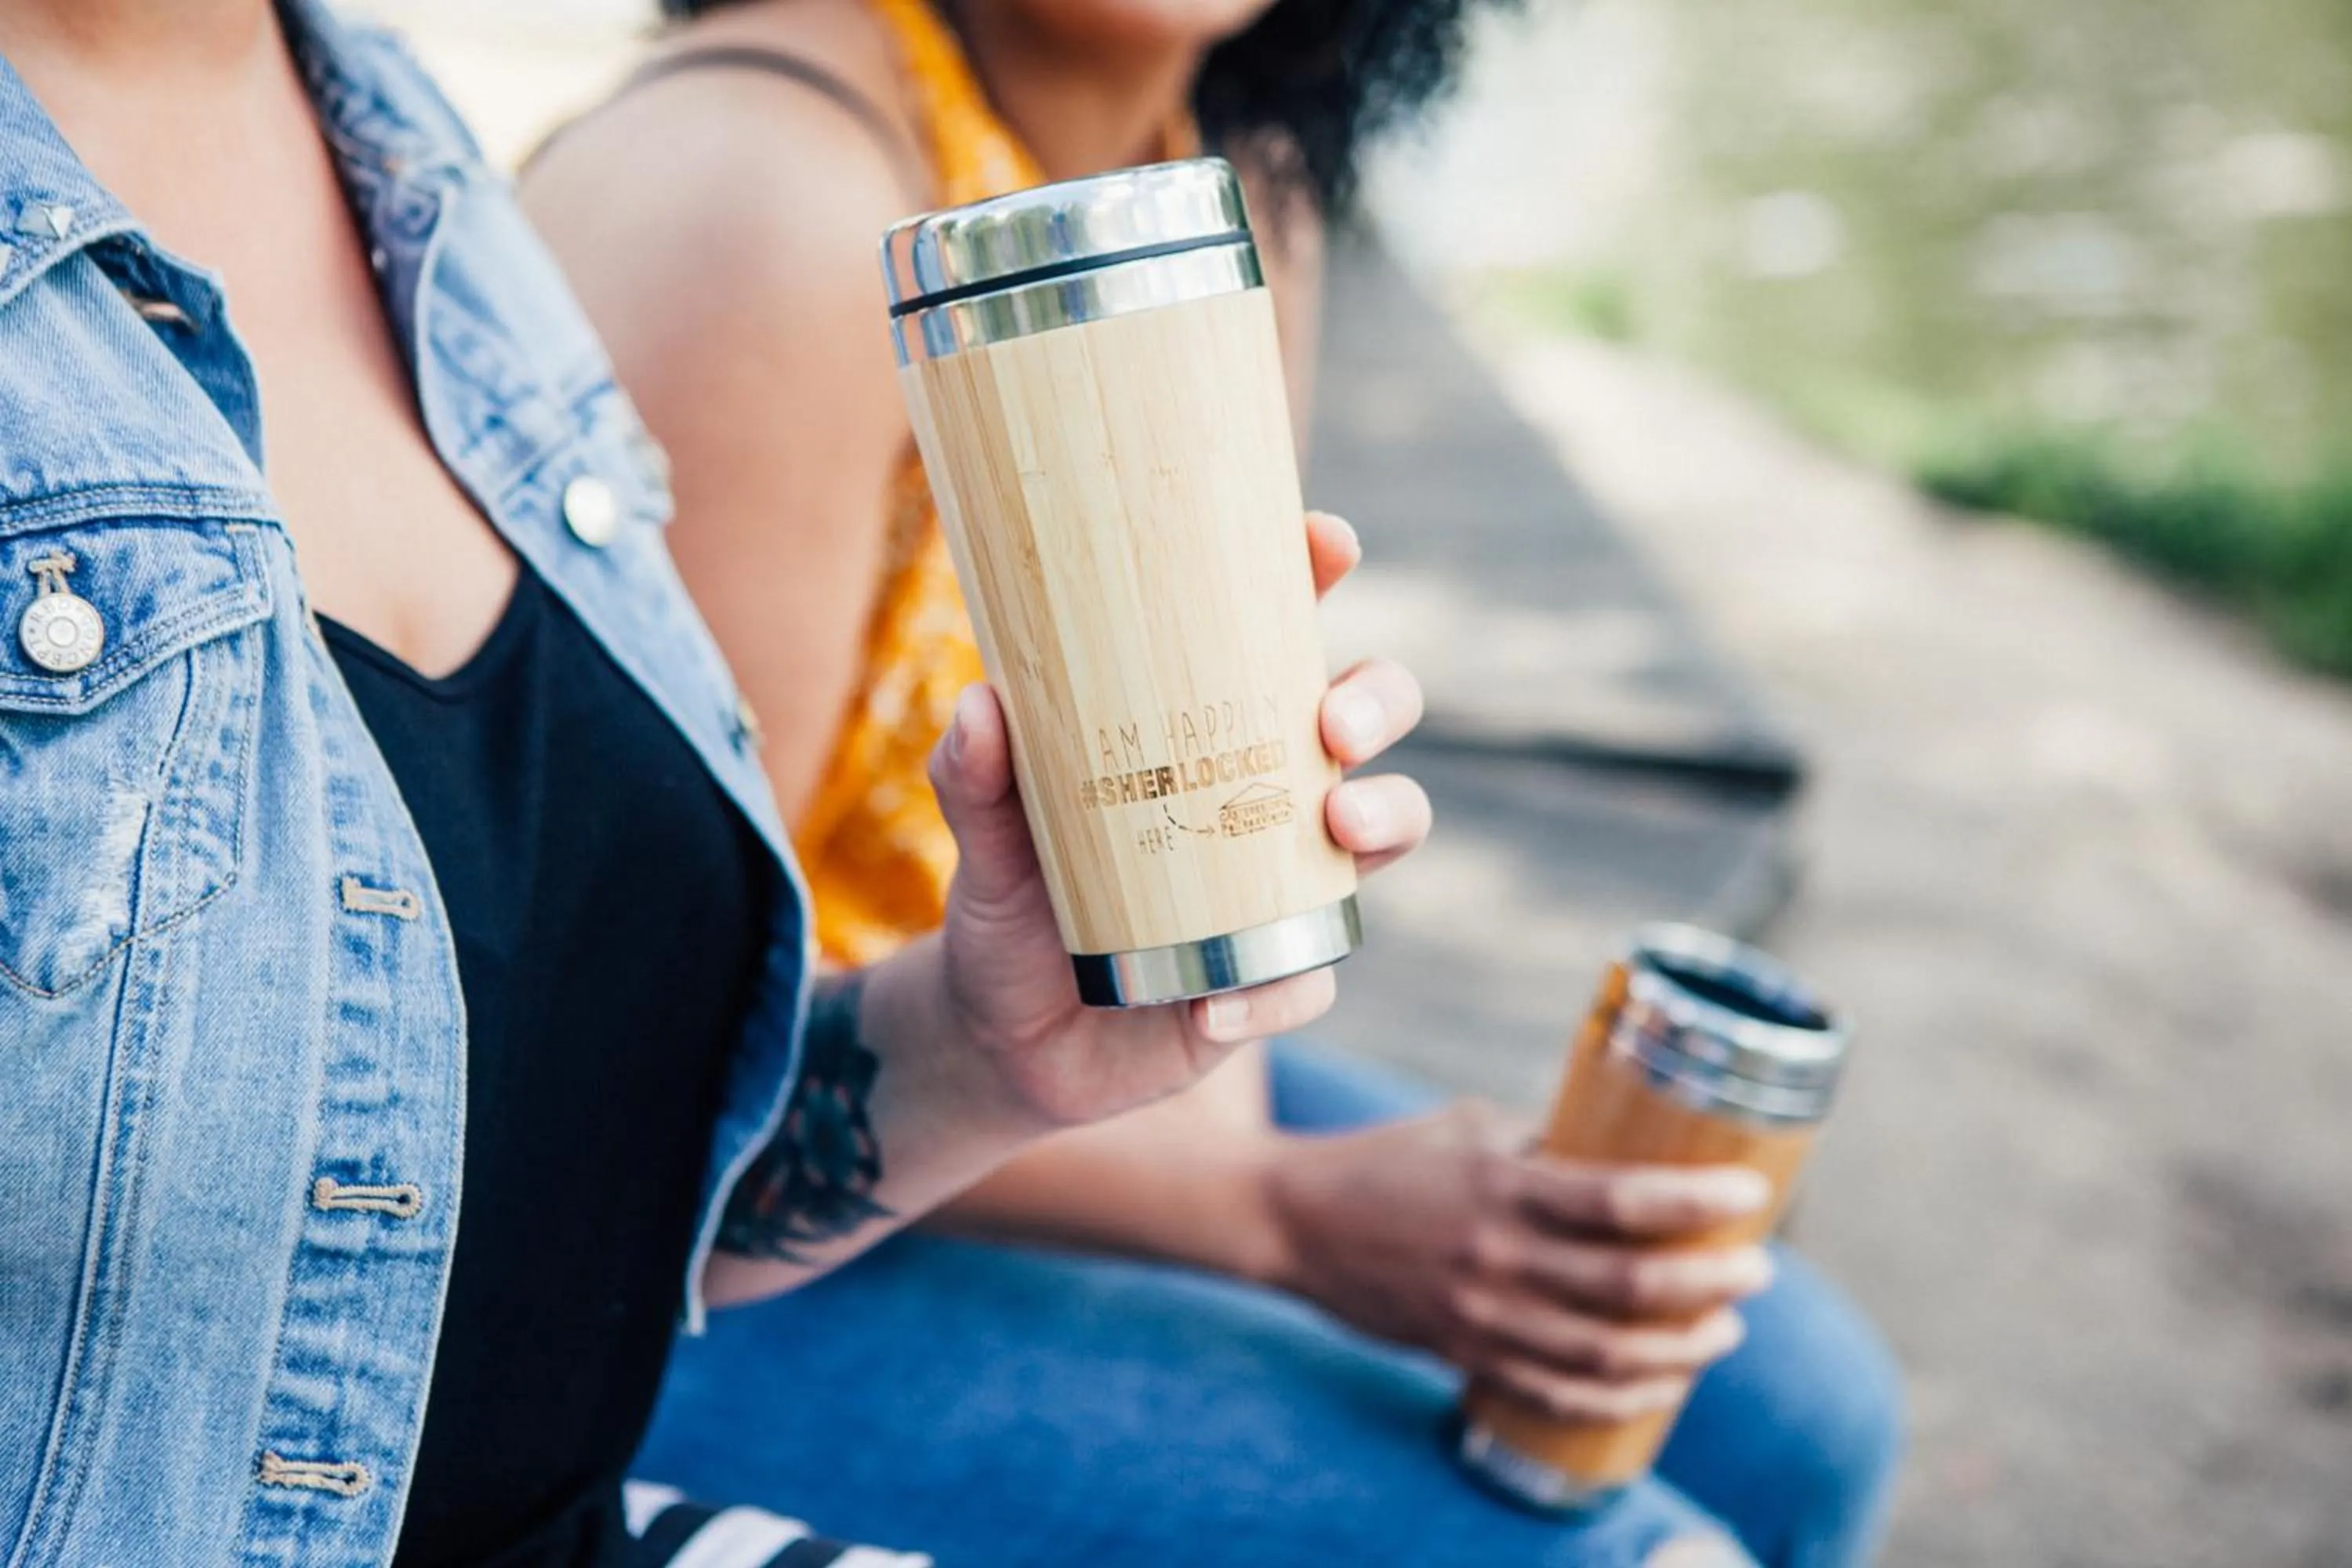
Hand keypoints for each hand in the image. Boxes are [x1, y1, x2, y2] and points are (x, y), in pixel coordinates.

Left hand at [924, 511, 1426, 1130]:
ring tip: (1339, 826)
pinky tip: (1216, 1008)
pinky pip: (1307, 982)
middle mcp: (1261, 794)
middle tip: (1334, 721)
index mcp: (1202, 730)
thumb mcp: (983, 839)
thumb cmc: (1009, 903)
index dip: (1312, 574)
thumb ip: (974, 777)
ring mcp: (1281, 885)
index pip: (1273, 632)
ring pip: (1383, 832)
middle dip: (1377, 701)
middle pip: (1365, 718)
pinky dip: (1275, 993)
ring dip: (1386, 818)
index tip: (1325, 542)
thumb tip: (980, 704)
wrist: (1002, 1037)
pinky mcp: (1271, 979)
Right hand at [1262, 1101, 1775, 1422]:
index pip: (1622, 1200)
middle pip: (1630, 1288)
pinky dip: (1622, 1399)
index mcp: (1502, 1187)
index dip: (1698, 1203)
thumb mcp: (1472, 1127)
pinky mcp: (1466, 1355)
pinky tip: (1662, 1385)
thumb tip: (1634, 1154)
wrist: (1295, 1222)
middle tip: (1758, 1268)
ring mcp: (1482, 1316)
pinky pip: (1557, 1395)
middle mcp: (1497, 1257)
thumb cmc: (1392, 1159)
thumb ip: (1548, 1146)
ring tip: (1725, 1329)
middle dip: (1713, 1283)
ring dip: (1683, 1349)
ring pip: (1606, 1355)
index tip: (1752, 1196)